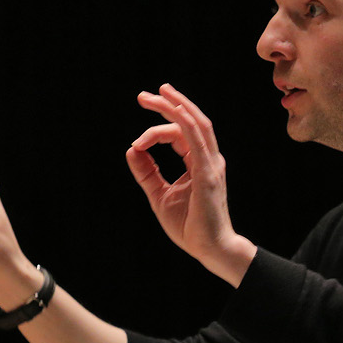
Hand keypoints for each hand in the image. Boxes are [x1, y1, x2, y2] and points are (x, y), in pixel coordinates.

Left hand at [127, 83, 255, 284]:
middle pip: (189, 121)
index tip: (136, 145)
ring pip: (195, 123)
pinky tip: (172, 111)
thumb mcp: (159, 194)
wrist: (209, 248)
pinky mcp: (208, 173)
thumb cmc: (189, 226)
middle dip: (167, 104)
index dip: (156, 132)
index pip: (179, 135)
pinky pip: (197, 139)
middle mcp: (208, 158)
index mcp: (199, 162)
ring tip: (156, 94)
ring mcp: (211, 164)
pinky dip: (184, 122)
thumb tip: (131, 149)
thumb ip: (146, 172)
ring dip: (175, 106)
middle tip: (144, 96)